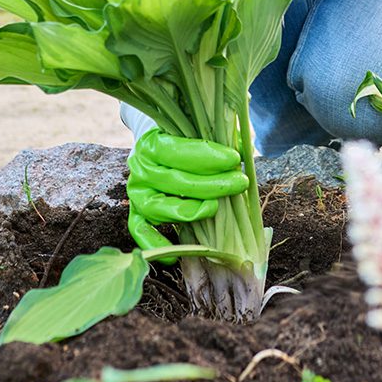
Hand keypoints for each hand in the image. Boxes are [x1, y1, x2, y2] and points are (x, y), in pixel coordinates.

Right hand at [126, 129, 248, 260]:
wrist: (158, 145)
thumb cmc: (185, 137)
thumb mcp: (200, 128)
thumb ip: (220, 135)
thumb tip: (244, 148)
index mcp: (151, 144)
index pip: (177, 151)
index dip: (207, 156)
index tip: (234, 159)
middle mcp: (140, 169)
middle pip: (175, 182)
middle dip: (212, 184)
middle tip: (240, 182)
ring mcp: (137, 193)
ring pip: (159, 208)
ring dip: (190, 212)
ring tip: (216, 208)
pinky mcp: (137, 213)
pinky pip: (141, 232)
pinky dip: (156, 244)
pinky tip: (179, 252)